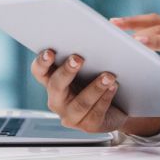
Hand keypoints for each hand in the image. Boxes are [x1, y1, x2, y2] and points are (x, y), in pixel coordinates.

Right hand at [30, 49, 159, 136]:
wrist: (120, 105)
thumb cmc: (99, 77)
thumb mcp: (90, 64)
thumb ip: (85, 51)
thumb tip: (91, 32)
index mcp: (52, 81)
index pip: (39, 71)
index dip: (42, 62)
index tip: (50, 51)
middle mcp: (57, 100)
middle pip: (56, 86)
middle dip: (67, 72)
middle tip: (78, 58)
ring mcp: (71, 116)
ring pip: (80, 104)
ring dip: (94, 87)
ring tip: (109, 75)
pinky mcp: (88, 126)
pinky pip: (96, 113)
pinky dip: (106, 98)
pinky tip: (114, 86)